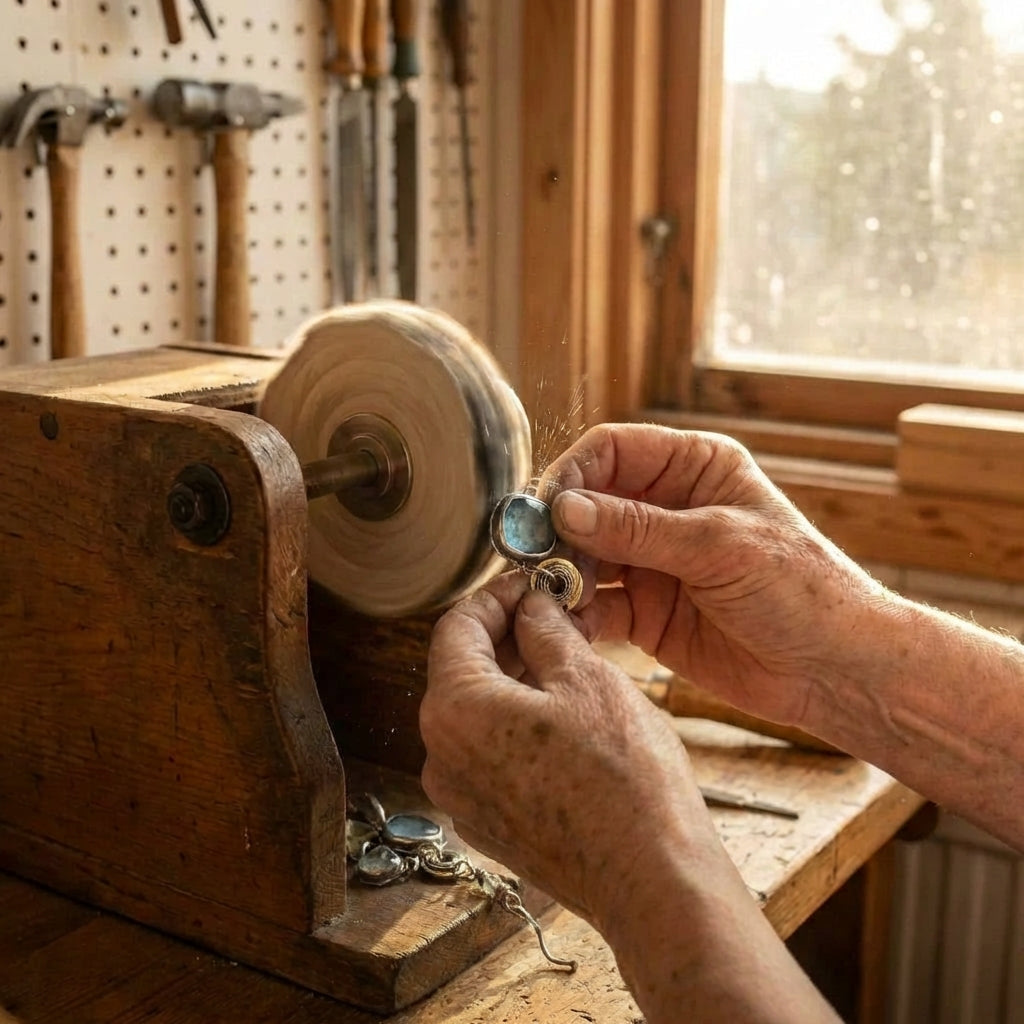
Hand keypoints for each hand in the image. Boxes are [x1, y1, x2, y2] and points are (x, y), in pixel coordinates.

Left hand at [420, 572, 722, 926]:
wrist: (651, 881)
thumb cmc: (624, 779)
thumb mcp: (587, 678)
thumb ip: (546, 629)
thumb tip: (532, 605)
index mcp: (455, 710)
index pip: (456, 626)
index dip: (495, 596)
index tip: (529, 584)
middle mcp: (441, 757)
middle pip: (461, 671)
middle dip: (506, 635)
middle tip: (554, 614)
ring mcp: (461, 798)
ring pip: (477, 715)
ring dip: (514, 679)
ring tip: (566, 660)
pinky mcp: (488, 824)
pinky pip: (489, 755)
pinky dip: (516, 724)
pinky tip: (563, 715)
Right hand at [541, 423, 884, 727]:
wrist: (834, 669)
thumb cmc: (801, 590)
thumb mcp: (719, 547)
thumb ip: (638, 528)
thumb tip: (564, 509)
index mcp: (694, 469)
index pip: (612, 450)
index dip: (574, 473)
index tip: (549, 507)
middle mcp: (666, 509)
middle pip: (588, 502)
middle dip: (559, 528)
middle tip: (538, 557)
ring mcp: (652, 563)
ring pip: (583, 555)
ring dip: (563, 573)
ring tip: (554, 594)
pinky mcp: (644, 614)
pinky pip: (594, 606)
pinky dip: (575, 614)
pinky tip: (569, 623)